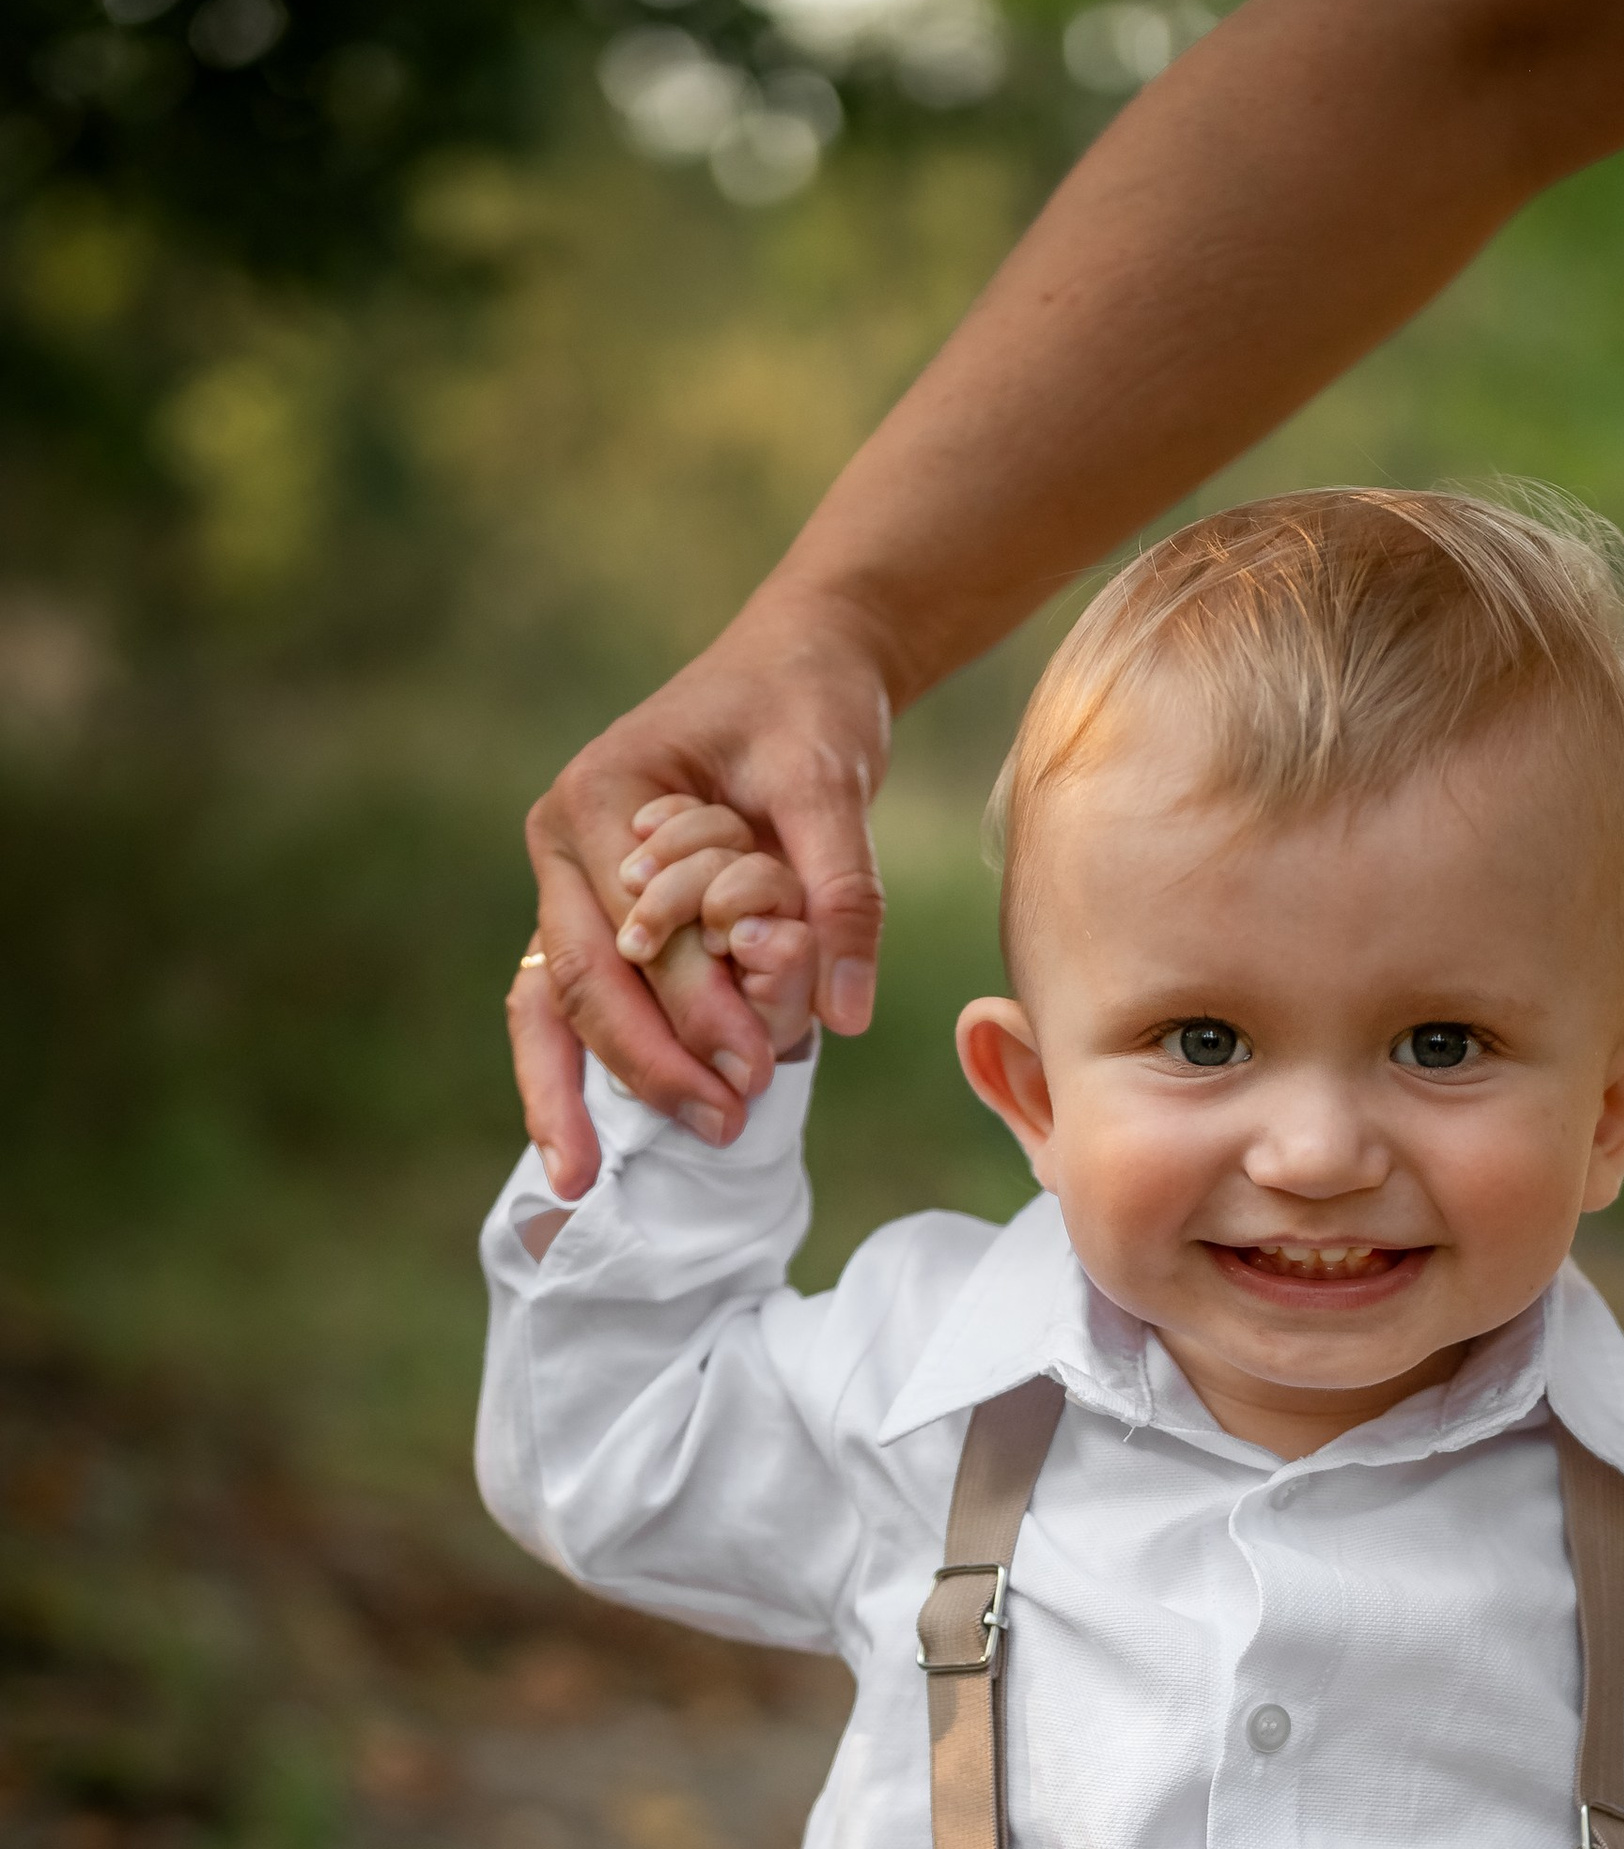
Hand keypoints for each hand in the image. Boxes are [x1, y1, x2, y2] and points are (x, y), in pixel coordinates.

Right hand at [514, 580, 891, 1197]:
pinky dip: (579, 1070)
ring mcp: (571, 884)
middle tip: (719, 1128)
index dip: (691, 1009)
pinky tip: (578, 1151)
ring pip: (550, 1002)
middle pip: (579, 979)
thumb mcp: (832, 783)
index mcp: (599, 799)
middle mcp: (564, 844)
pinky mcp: (601, 916)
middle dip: (642, 1065)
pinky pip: (573, 1004)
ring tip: (583, 1182)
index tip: (757, 1071)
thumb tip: (847, 1015)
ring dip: (576, 1090)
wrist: (797, 665)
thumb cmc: (806, 709)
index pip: (636, 933)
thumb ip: (840, 893)